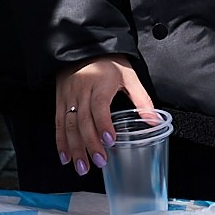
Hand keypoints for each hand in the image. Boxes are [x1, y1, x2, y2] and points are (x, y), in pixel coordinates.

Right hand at [54, 57, 156, 173]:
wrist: (82, 47)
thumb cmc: (107, 61)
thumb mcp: (128, 75)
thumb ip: (141, 99)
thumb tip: (155, 120)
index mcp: (100, 84)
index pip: (100, 106)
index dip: (103, 124)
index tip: (109, 141)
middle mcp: (82, 91)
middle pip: (83, 121)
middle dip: (90, 144)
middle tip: (99, 162)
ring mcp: (69, 97)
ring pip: (69, 125)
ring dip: (75, 148)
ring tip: (82, 166)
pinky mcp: (60, 101)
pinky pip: (59, 124)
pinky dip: (60, 142)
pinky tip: (66, 157)